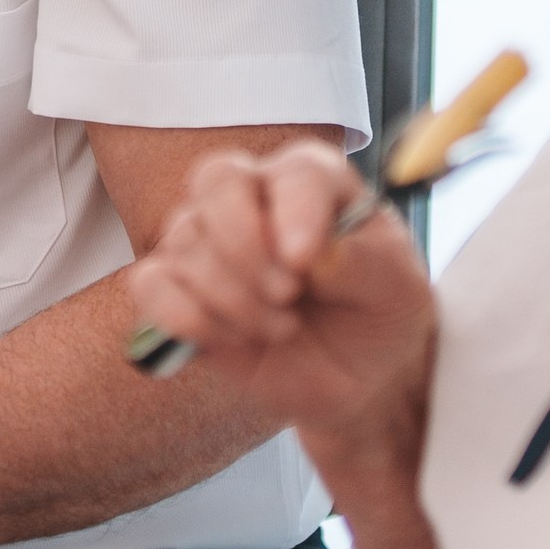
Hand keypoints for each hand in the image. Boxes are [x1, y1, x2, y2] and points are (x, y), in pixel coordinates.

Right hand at [126, 142, 434, 438]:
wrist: (354, 374)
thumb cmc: (378, 313)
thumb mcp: (401, 291)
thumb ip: (366, 265)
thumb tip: (315, 255)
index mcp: (313, 180)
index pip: (290, 174)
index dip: (292, 214)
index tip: (304, 263)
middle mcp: (254, 196)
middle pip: (217, 182)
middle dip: (246, 246)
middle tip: (287, 295)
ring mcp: (208, 239)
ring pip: (183, 240)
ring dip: (233, 299)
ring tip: (282, 329)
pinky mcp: (178, 287)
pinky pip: (149, 285)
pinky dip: (185, 318)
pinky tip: (231, 339)